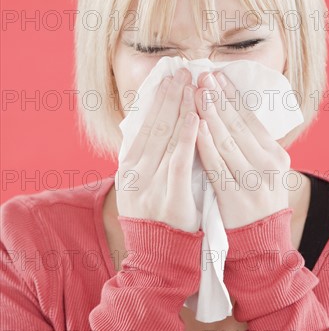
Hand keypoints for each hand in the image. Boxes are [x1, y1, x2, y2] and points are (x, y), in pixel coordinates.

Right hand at [115, 68, 201, 232]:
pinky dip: (187, 138)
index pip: (144, 126)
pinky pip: (179, 163)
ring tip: (192, 84)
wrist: (157, 260)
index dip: (157, 100)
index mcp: (129, 168)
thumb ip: (147, 159)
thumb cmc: (156, 219)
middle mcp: (136, 174)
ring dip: (180, 108)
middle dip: (171, 96)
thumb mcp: (141, 186)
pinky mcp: (170, 200)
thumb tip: (155, 126)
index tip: (169, 77)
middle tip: (183, 71)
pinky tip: (196, 117)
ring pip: (167, 139)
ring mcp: (151, 187)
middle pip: (155, 127)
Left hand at [194, 71, 290, 229]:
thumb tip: (231, 111)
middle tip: (203, 75)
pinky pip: (216, 165)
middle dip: (219, 97)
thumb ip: (252, 145)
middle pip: (238, 125)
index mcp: (277, 156)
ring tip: (197, 91)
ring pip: (227, 140)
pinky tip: (195, 125)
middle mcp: (268, 165)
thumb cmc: (259, 202)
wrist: (262, 245)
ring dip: (210, 113)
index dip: (233, 95)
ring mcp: (252, 181)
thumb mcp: (266, 171)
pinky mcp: (234, 197)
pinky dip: (205, 143)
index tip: (218, 75)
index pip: (252, 119)